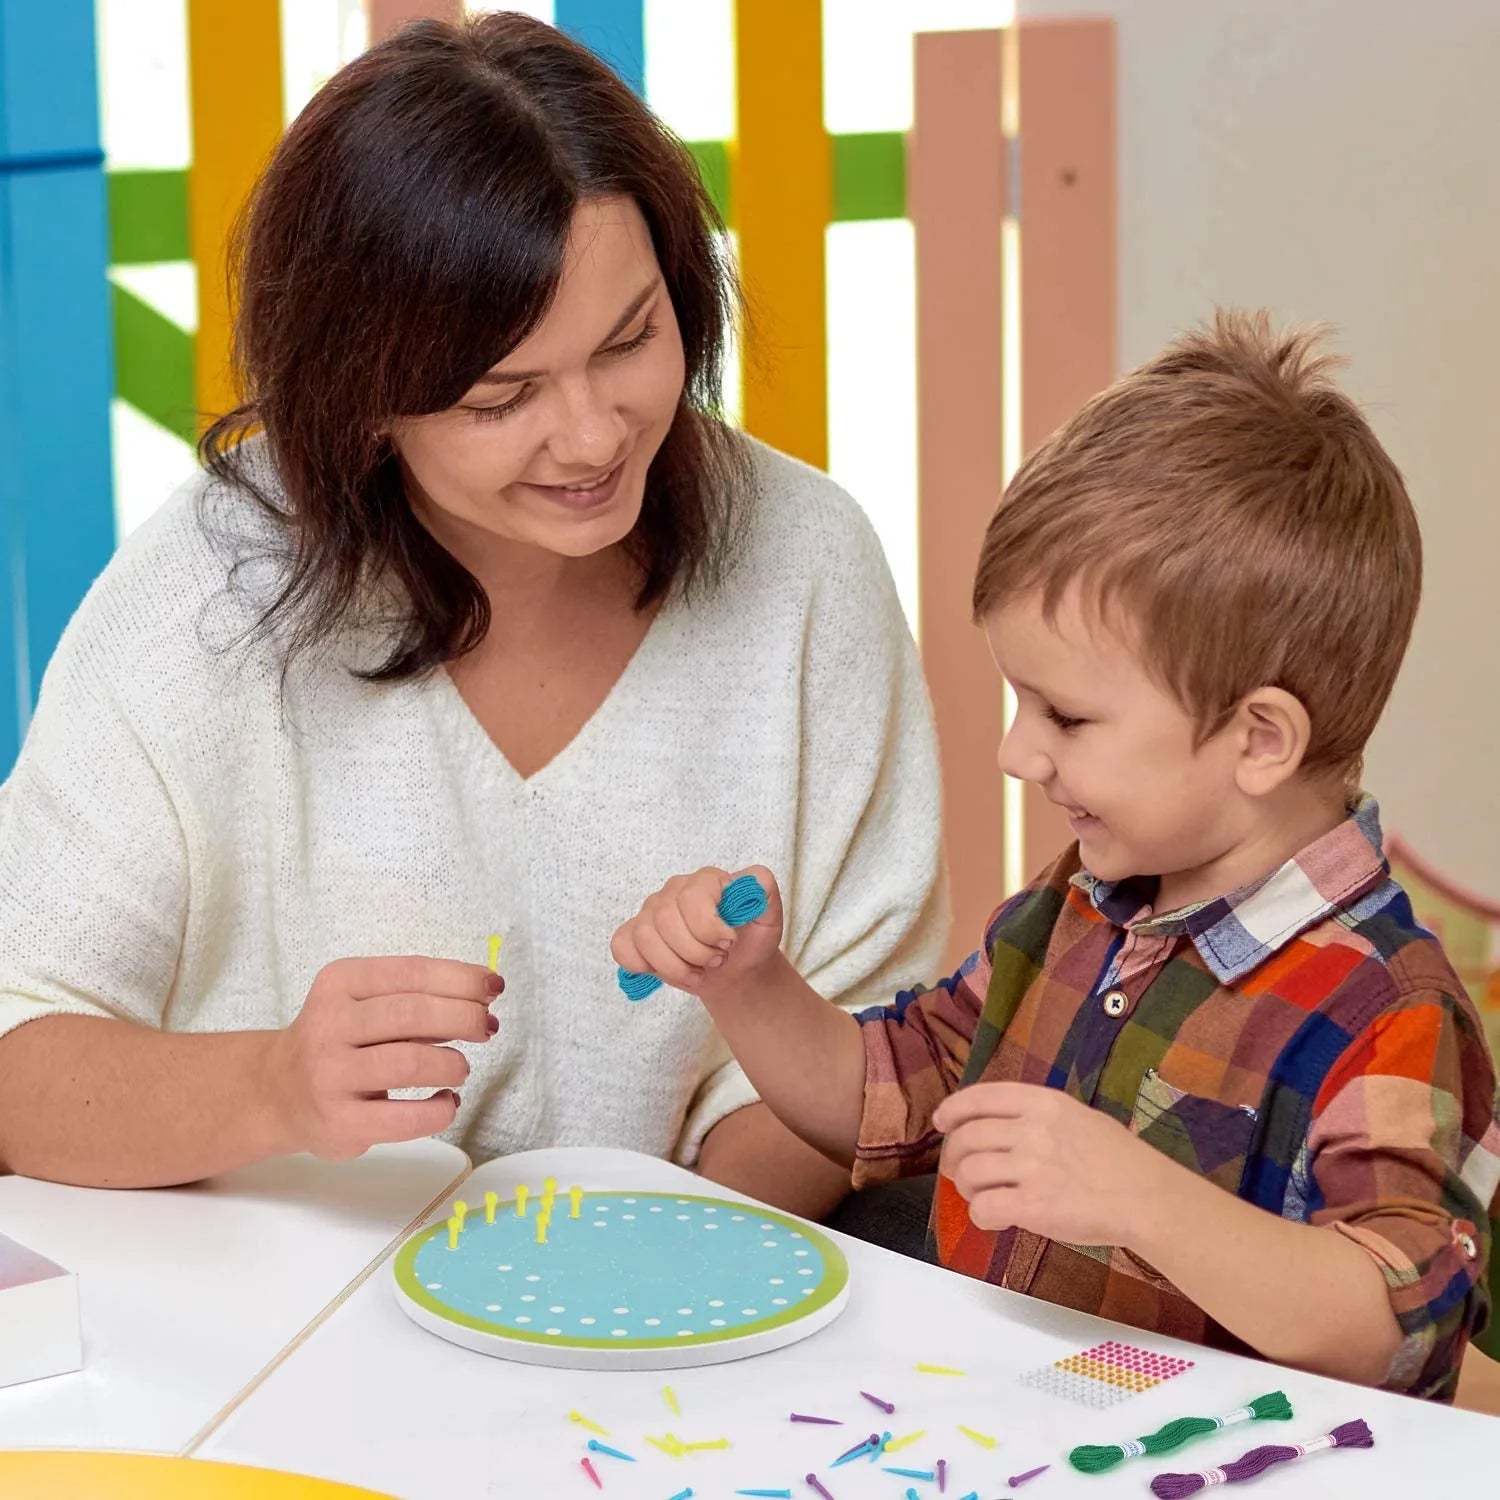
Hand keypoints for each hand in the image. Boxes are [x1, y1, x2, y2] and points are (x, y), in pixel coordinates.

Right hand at [265, 956, 502, 1159]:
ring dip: (452, 1064)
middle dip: (464, 1017)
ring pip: (411, 1063)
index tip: (493, 987)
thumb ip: (415, 996)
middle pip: (413, 1014)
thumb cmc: (339, 1040)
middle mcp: (329, 1025)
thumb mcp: (362, 1002)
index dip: (461, 978)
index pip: (412, 972)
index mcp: (340, 983)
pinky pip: (405, 1118)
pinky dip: (440, 1110)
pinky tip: (445, 1102)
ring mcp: (330, 1076)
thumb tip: (482, 995)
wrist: (277, 1092)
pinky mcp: (339, 1123)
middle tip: (487, 1028)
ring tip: (459, 1069)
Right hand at [611, 865, 783, 997]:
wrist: (737, 970)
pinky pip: (622, 947)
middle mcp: (674, 889)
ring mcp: (650, 911)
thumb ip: (764, 890)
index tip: (728, 943)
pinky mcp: (634, 934)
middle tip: (716, 961)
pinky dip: (643, 966)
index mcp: (706, 880)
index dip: (709, 928)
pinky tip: (667, 969)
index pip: (692, 897)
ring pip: (645, 937)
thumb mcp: (770, 916)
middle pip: (666, 920)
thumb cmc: (751, 941)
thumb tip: (751, 879)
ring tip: (697, 972)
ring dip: (674, 966)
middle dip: (695, 952)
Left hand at [934, 1082, 1171, 1246]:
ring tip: (980, 1196)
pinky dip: (980, 1215)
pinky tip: (994, 1218)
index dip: (953, 1110)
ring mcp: (1031, 1167)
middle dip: (953, 1156)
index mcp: (1043, 1103)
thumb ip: (1038, 1116)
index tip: (941, 1122)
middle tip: (959, 1171)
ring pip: (969, 1172)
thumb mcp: (1078, 1117)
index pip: (980, 1097)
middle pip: (967, 1136)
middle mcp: (1032, 1129)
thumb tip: (999, 1125)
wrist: (1147, 1197)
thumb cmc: (1119, 1160)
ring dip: (966, 1188)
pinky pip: (983, 1208)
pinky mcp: (1033, 1206)